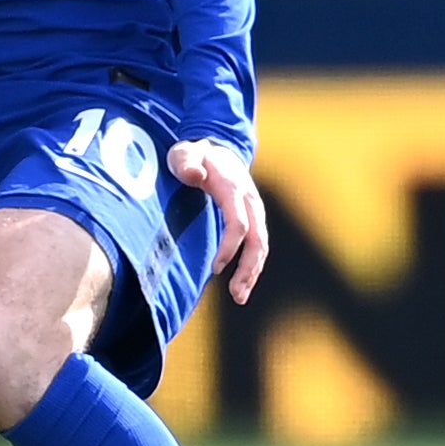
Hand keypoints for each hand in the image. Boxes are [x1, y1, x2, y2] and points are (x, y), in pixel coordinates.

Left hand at [167, 138, 268, 303]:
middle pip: (257, 240)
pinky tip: (242, 285)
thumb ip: (186, 163)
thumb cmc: (195, 155)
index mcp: (234, 189)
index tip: (215, 269)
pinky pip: (258, 246)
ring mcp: (255, 211)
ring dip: (252, 273)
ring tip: (239, 297)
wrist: (217, 148)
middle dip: (248, 269)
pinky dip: (252, 266)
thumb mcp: (184, 153)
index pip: (238, 224)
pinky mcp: (254, 219)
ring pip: (261, 246)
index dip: (229, 248)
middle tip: (235, 294)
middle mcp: (250, 202)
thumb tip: (194, 175)